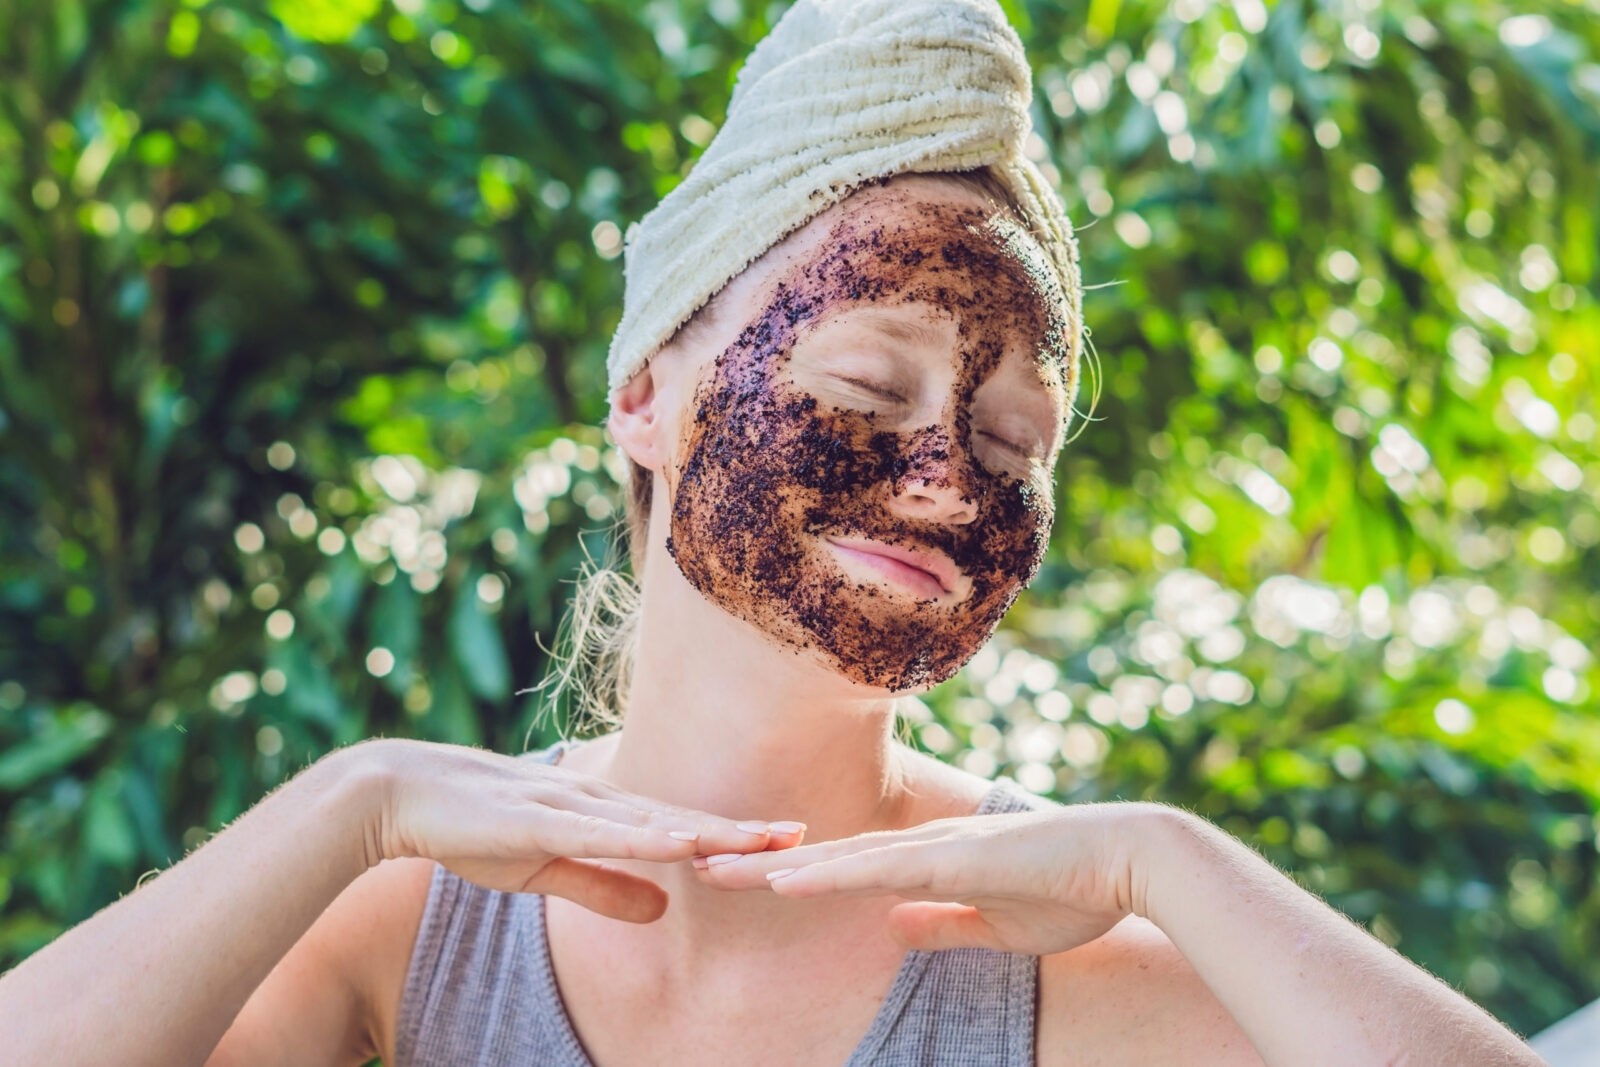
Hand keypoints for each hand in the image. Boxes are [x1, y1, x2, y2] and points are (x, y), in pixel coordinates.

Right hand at [348, 738, 804, 922]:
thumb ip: (606, 887)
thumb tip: (666, 907)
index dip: (735, 835)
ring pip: (654, 822)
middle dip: (744, 829)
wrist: (402, 793)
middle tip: (804, 835)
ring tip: (764, 840)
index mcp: (603, 812)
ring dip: (710, 831)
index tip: (788, 840)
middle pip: (683, 819)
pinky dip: (645, 838)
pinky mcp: (539, 819)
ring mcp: (571, 805)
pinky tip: (682, 843)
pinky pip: (601, 833)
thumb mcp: (549, 866)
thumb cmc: (475, 827)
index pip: (681, 827)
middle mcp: (598, 800)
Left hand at [691, 802, 1162, 954]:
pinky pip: (875, 871)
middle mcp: (919, 849)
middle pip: (824, 857)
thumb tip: (893, 930)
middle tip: (698, 865)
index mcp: (928, 865)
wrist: (1132, 861)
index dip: (790, 875)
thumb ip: (944, 926)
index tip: (739, 880)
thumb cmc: (1075, 891)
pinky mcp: (951, 859)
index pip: (844, 870)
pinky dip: (824, 876)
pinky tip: (782, 884)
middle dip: (759, 864)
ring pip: (835, 859)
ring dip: (773, 868)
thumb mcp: (996, 925)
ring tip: (715, 871)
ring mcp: (932, 850)